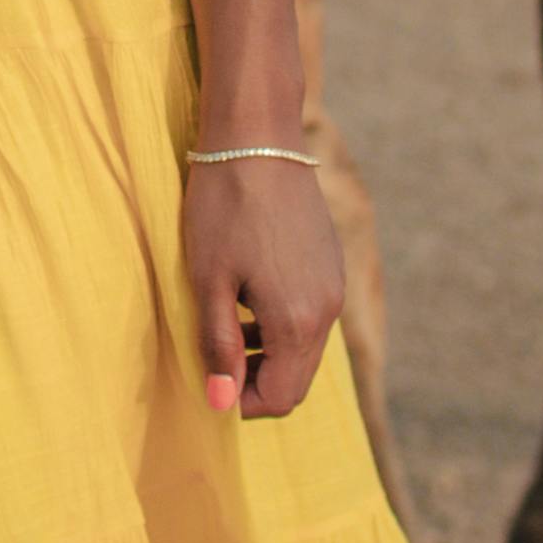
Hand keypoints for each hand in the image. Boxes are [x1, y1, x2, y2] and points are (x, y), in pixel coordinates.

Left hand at [184, 143, 344, 426]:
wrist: (258, 139)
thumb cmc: (224, 207)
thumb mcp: (208, 281)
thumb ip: (217, 346)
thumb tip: (219, 403)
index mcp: (297, 321)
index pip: (280, 397)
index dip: (241, 402)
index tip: (210, 382)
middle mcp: (326, 309)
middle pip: (297, 379)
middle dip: (258, 382)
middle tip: (215, 359)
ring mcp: (333, 285)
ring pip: (306, 349)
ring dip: (269, 354)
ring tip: (226, 326)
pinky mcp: (330, 264)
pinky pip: (312, 317)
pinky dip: (283, 325)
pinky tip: (249, 297)